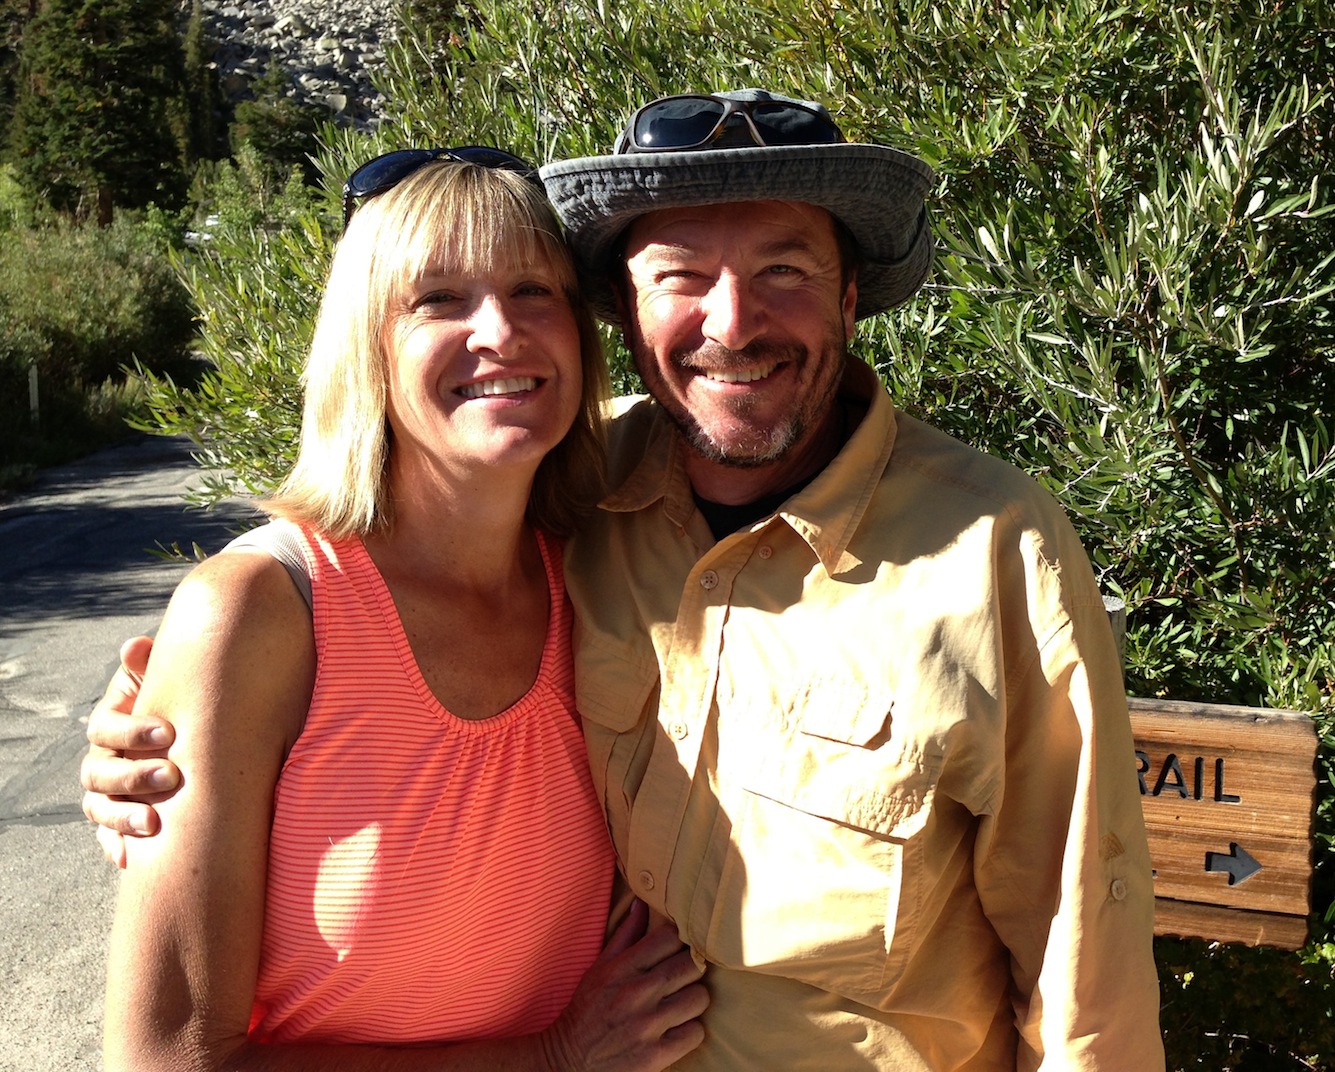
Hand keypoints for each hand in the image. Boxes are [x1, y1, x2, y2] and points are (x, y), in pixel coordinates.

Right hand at [79, 637, 180, 865]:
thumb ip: (150, 666)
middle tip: (170, 776)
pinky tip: (130, 858)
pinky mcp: (118, 819)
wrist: (189, 733)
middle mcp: (101, 758)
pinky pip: (109, 836)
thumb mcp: (165, 682)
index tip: (168, 732)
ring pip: (100, 807)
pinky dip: (117, 846)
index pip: (105, 727)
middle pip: (100, 772)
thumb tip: (136, 645)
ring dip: (122, 817)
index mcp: (110, 723)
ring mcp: (107, 792)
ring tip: (153, 824)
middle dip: (133, 776)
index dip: (132, 729)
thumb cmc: (177, 703)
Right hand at [540, 900, 708, 1071]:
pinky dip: (690, 1031)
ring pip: (699, 998)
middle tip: (685, 975)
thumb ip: (625, 934)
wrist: (569, 1061)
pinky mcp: (656, 1055)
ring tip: (681, 1002)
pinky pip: (696, 1032)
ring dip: (694, 999)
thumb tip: (642, 902)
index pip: (670, 937)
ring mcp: (648, 1025)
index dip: (681, 938)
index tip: (680, 946)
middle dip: (692, 968)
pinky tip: (677, 1028)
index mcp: (622, 968)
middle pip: (692, 965)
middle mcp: (637, 993)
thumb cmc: (586, 1010)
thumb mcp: (599, 967)